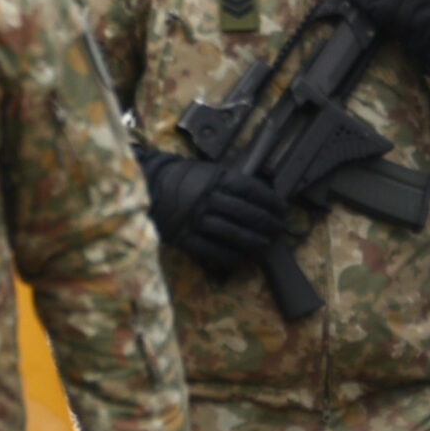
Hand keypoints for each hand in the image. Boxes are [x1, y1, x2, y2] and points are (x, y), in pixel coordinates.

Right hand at [140, 151, 287, 273]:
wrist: (148, 187)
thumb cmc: (184, 180)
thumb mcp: (209, 172)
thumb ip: (232, 184)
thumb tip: (264, 200)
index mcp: (214, 178)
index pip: (251, 189)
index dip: (270, 201)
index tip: (281, 210)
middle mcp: (206, 197)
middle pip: (245, 212)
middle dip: (267, 223)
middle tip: (277, 230)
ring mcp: (194, 218)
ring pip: (231, 233)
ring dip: (252, 242)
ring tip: (264, 246)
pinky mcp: (183, 237)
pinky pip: (211, 251)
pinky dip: (229, 256)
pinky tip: (242, 258)